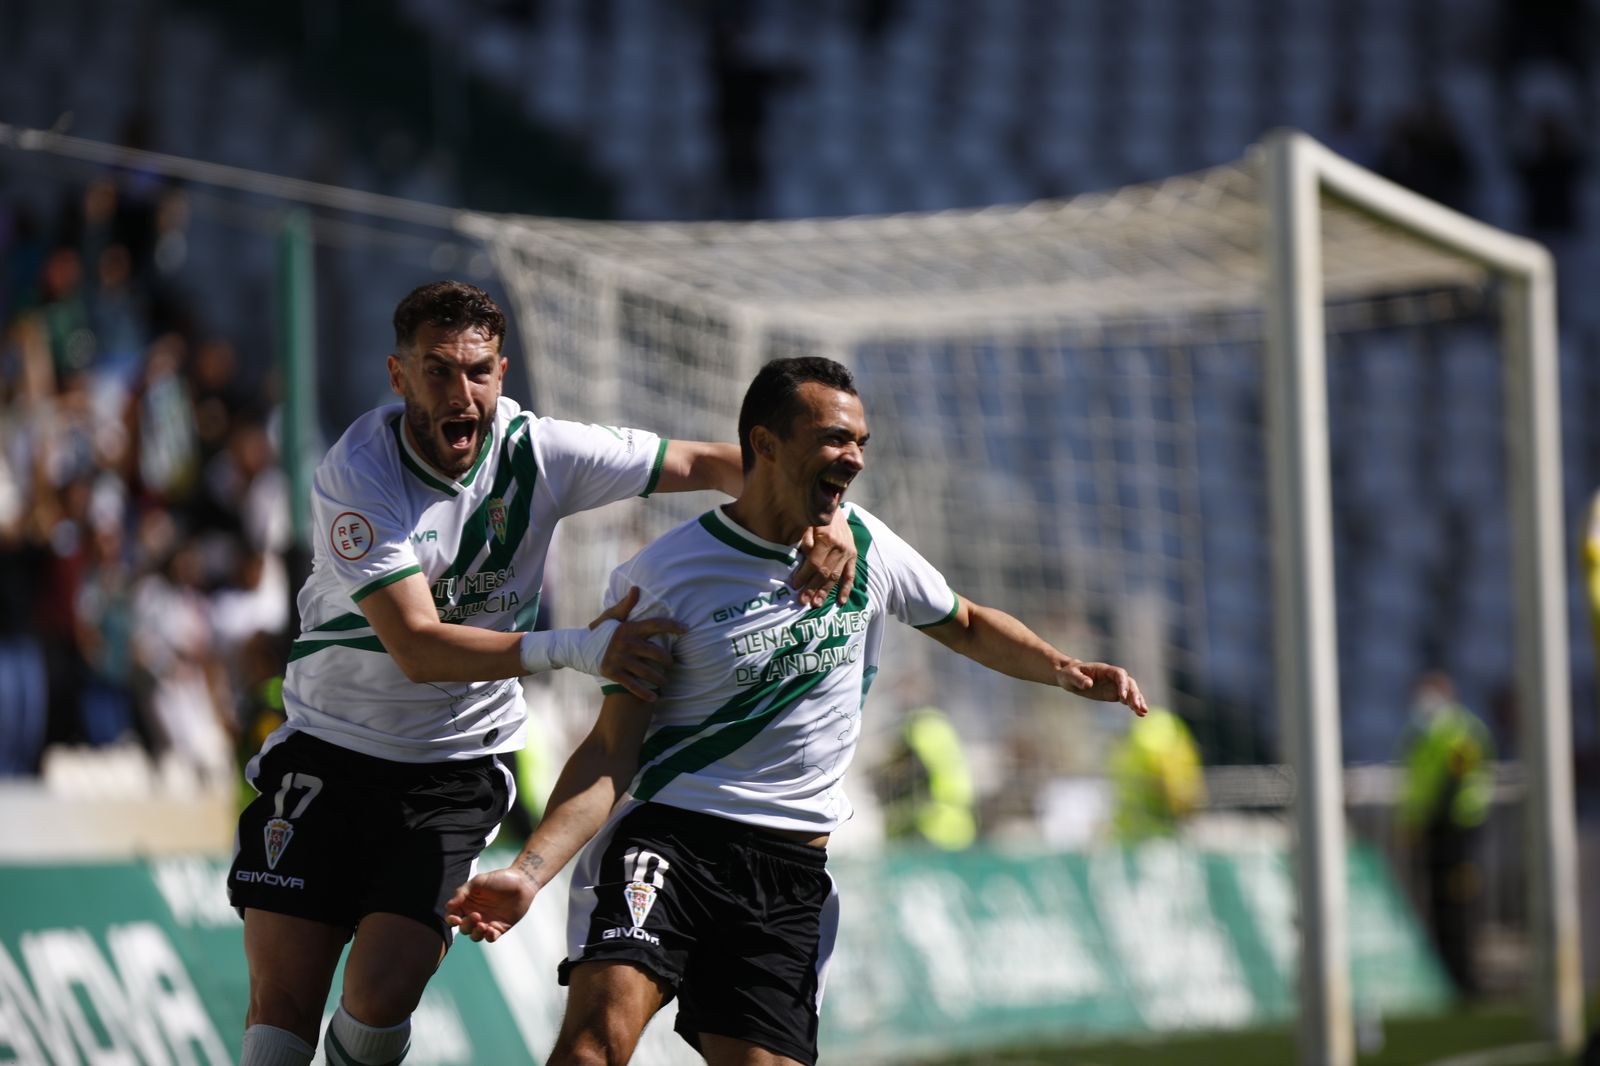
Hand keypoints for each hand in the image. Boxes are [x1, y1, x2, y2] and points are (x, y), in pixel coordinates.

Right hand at [445, 867, 537, 942]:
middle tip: (477, 915)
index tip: (455, 919)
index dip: (451, 920)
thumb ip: (462, 892)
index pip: (452, 916)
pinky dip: (488, 937)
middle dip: (467, 925)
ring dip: (476, 933)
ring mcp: (487, 923)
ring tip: (483, 925)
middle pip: (463, 928)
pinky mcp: (499, 928)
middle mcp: (475, 915)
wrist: (522, 883)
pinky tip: (491, 930)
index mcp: (467, 904)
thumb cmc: (500, 879)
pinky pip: (490, 938)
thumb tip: (448, 906)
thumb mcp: (479, 881)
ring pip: (474, 936)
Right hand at [590, 586, 684, 700]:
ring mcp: (620, 659)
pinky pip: (632, 685)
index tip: (686, 629)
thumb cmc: (601, 632)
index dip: (672, 626)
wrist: (579, 649)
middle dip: (667, 660)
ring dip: (659, 678)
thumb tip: (636, 588)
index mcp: (629, 628)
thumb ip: (626, 605)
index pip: (655, 625)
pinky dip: (644, 693)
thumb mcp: (612, 616)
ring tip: (665, 681)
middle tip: (671, 663)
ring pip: (647, 671)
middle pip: (655, 653)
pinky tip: (654, 698)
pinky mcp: (614, 673)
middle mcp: (626, 644)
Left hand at [792, 510, 858, 607]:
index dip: (804, 575)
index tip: (794, 585)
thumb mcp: (806, 523)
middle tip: (803, 601)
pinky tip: (841, 601)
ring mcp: (848, 552)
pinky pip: (850, 574)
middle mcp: (840, 547)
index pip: (814, 562)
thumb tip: (804, 557)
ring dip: (825, 591)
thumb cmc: (815, 515)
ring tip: (816, 603)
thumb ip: (805, 540)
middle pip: (825, 572)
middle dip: (813, 588)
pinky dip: (846, 588)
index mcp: (827, 538)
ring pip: (836, 576)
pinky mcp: (853, 554)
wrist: (833, 503)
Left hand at [1056, 659, 1148, 716]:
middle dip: (1134, 695)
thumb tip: (1088, 684)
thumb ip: (1079, 679)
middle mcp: (1113, 677)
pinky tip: (1140, 713)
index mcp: (1104, 669)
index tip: (1121, 697)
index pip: (1119, 674)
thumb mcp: (1070, 676)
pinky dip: (1133, 705)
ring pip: (1131, 691)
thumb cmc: (1069, 674)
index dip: (1122, 684)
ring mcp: (1115, 685)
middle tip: (1136, 707)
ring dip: (1138, 701)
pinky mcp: (1114, 694)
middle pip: (1129, 683)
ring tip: (1143, 712)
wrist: (1069, 677)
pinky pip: (1127, 699)